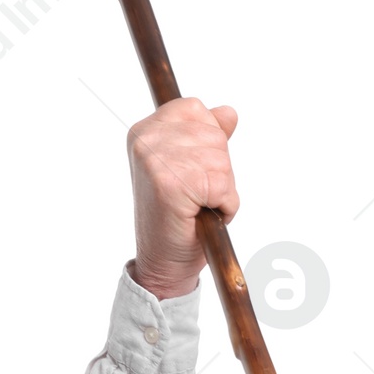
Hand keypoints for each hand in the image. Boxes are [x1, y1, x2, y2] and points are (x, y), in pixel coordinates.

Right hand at [129, 95, 239, 297]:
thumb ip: (207, 136)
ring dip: (222, 190)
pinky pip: (224, 186)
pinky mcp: (172, 184)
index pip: (195, 109)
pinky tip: (201, 217)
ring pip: (222, 161)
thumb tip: (229, 113)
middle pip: (214, 136)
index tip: (191, 171)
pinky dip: (225, 207)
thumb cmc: (178, 219)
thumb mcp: (191, 168)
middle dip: (218, 170)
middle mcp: (146, 140)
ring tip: (198, 207)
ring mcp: (156, 160)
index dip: (208, 142)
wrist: (163, 263)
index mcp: (144, 130)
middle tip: (195, 195)